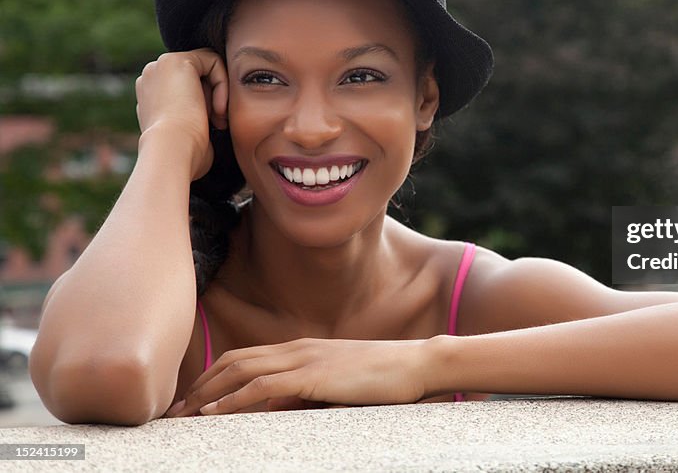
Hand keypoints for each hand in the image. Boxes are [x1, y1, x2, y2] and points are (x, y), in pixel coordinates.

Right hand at [135, 49, 228, 180]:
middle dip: (212, 99)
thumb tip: (209, 122)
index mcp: (150, 96)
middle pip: (197, 77)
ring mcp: (160, 66)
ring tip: (218, 119)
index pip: (187, 89)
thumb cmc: (183, 155)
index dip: (206, 106)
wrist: (171, 152)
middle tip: (217, 123)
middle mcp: (151, 78)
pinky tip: (219, 108)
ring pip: (205, 68)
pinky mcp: (177, 60)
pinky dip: (223, 83)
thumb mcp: (186, 135)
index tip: (212, 127)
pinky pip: (212, 61)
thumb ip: (193, 119)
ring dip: (219, 93)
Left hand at [164, 337, 430, 416]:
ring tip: (183, 415)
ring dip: (207, 393)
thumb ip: (306, 395)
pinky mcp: (314, 376)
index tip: (190, 401)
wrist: (417, 364)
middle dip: (200, 385)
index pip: (244, 357)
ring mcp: (305, 359)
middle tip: (174, 412)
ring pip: (241, 370)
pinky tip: (215, 413)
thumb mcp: (338, 386)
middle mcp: (297, 348)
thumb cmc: (384, 378)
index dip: (212, 377)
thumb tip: (277, 413)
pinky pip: (263, 386)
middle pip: (234, 361)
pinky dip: (233, 399)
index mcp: (301, 349)